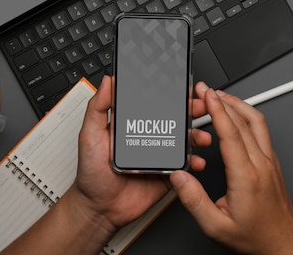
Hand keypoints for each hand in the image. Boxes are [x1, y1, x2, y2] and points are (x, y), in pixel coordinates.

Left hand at [72, 75, 211, 230]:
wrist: (99, 209)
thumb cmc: (91, 175)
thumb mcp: (90, 136)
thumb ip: (98, 108)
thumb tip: (107, 83)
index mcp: (133, 126)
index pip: (155, 105)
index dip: (170, 96)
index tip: (182, 88)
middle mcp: (149, 138)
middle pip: (175, 120)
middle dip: (191, 112)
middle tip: (199, 107)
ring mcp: (159, 156)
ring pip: (184, 142)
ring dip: (197, 136)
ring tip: (201, 137)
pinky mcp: (167, 175)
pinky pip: (185, 166)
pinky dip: (194, 162)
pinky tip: (195, 161)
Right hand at [170, 82, 292, 254]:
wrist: (284, 243)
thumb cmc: (255, 237)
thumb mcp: (216, 226)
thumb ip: (194, 201)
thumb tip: (179, 177)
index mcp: (246, 177)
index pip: (231, 134)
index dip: (217, 111)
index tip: (207, 95)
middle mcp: (261, 165)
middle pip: (244, 122)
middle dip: (224, 101)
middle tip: (207, 90)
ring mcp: (270, 162)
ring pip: (257, 123)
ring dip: (239, 105)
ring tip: (222, 96)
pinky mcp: (274, 164)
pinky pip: (262, 132)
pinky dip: (247, 117)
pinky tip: (238, 117)